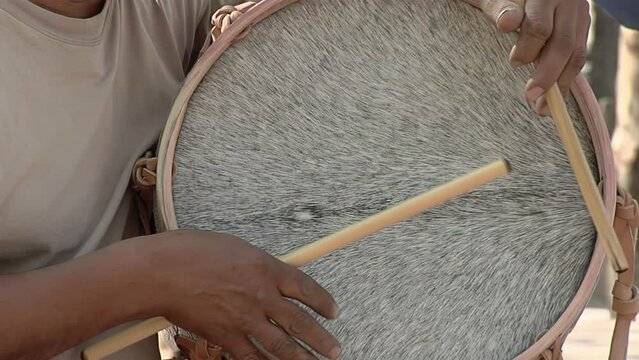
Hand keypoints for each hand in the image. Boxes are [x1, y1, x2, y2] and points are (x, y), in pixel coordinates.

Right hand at [146, 230, 340, 359]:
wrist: (162, 271)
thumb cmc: (193, 251)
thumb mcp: (236, 248)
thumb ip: (258, 265)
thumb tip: (271, 276)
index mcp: (265, 268)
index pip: (305, 288)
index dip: (323, 302)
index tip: (332, 311)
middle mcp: (261, 295)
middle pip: (300, 323)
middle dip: (321, 340)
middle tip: (334, 350)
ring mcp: (244, 318)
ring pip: (281, 345)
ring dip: (301, 358)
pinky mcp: (225, 336)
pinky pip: (250, 355)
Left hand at [480, 0, 590, 114]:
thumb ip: (498, 7)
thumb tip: (507, 24)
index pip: (540, 27)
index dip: (527, 50)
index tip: (514, 64)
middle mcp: (568, 2)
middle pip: (563, 43)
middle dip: (547, 75)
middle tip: (530, 96)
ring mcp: (579, 13)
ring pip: (576, 52)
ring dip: (560, 83)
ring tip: (544, 108)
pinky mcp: (581, 25)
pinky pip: (578, 54)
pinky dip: (566, 76)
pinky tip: (554, 94)